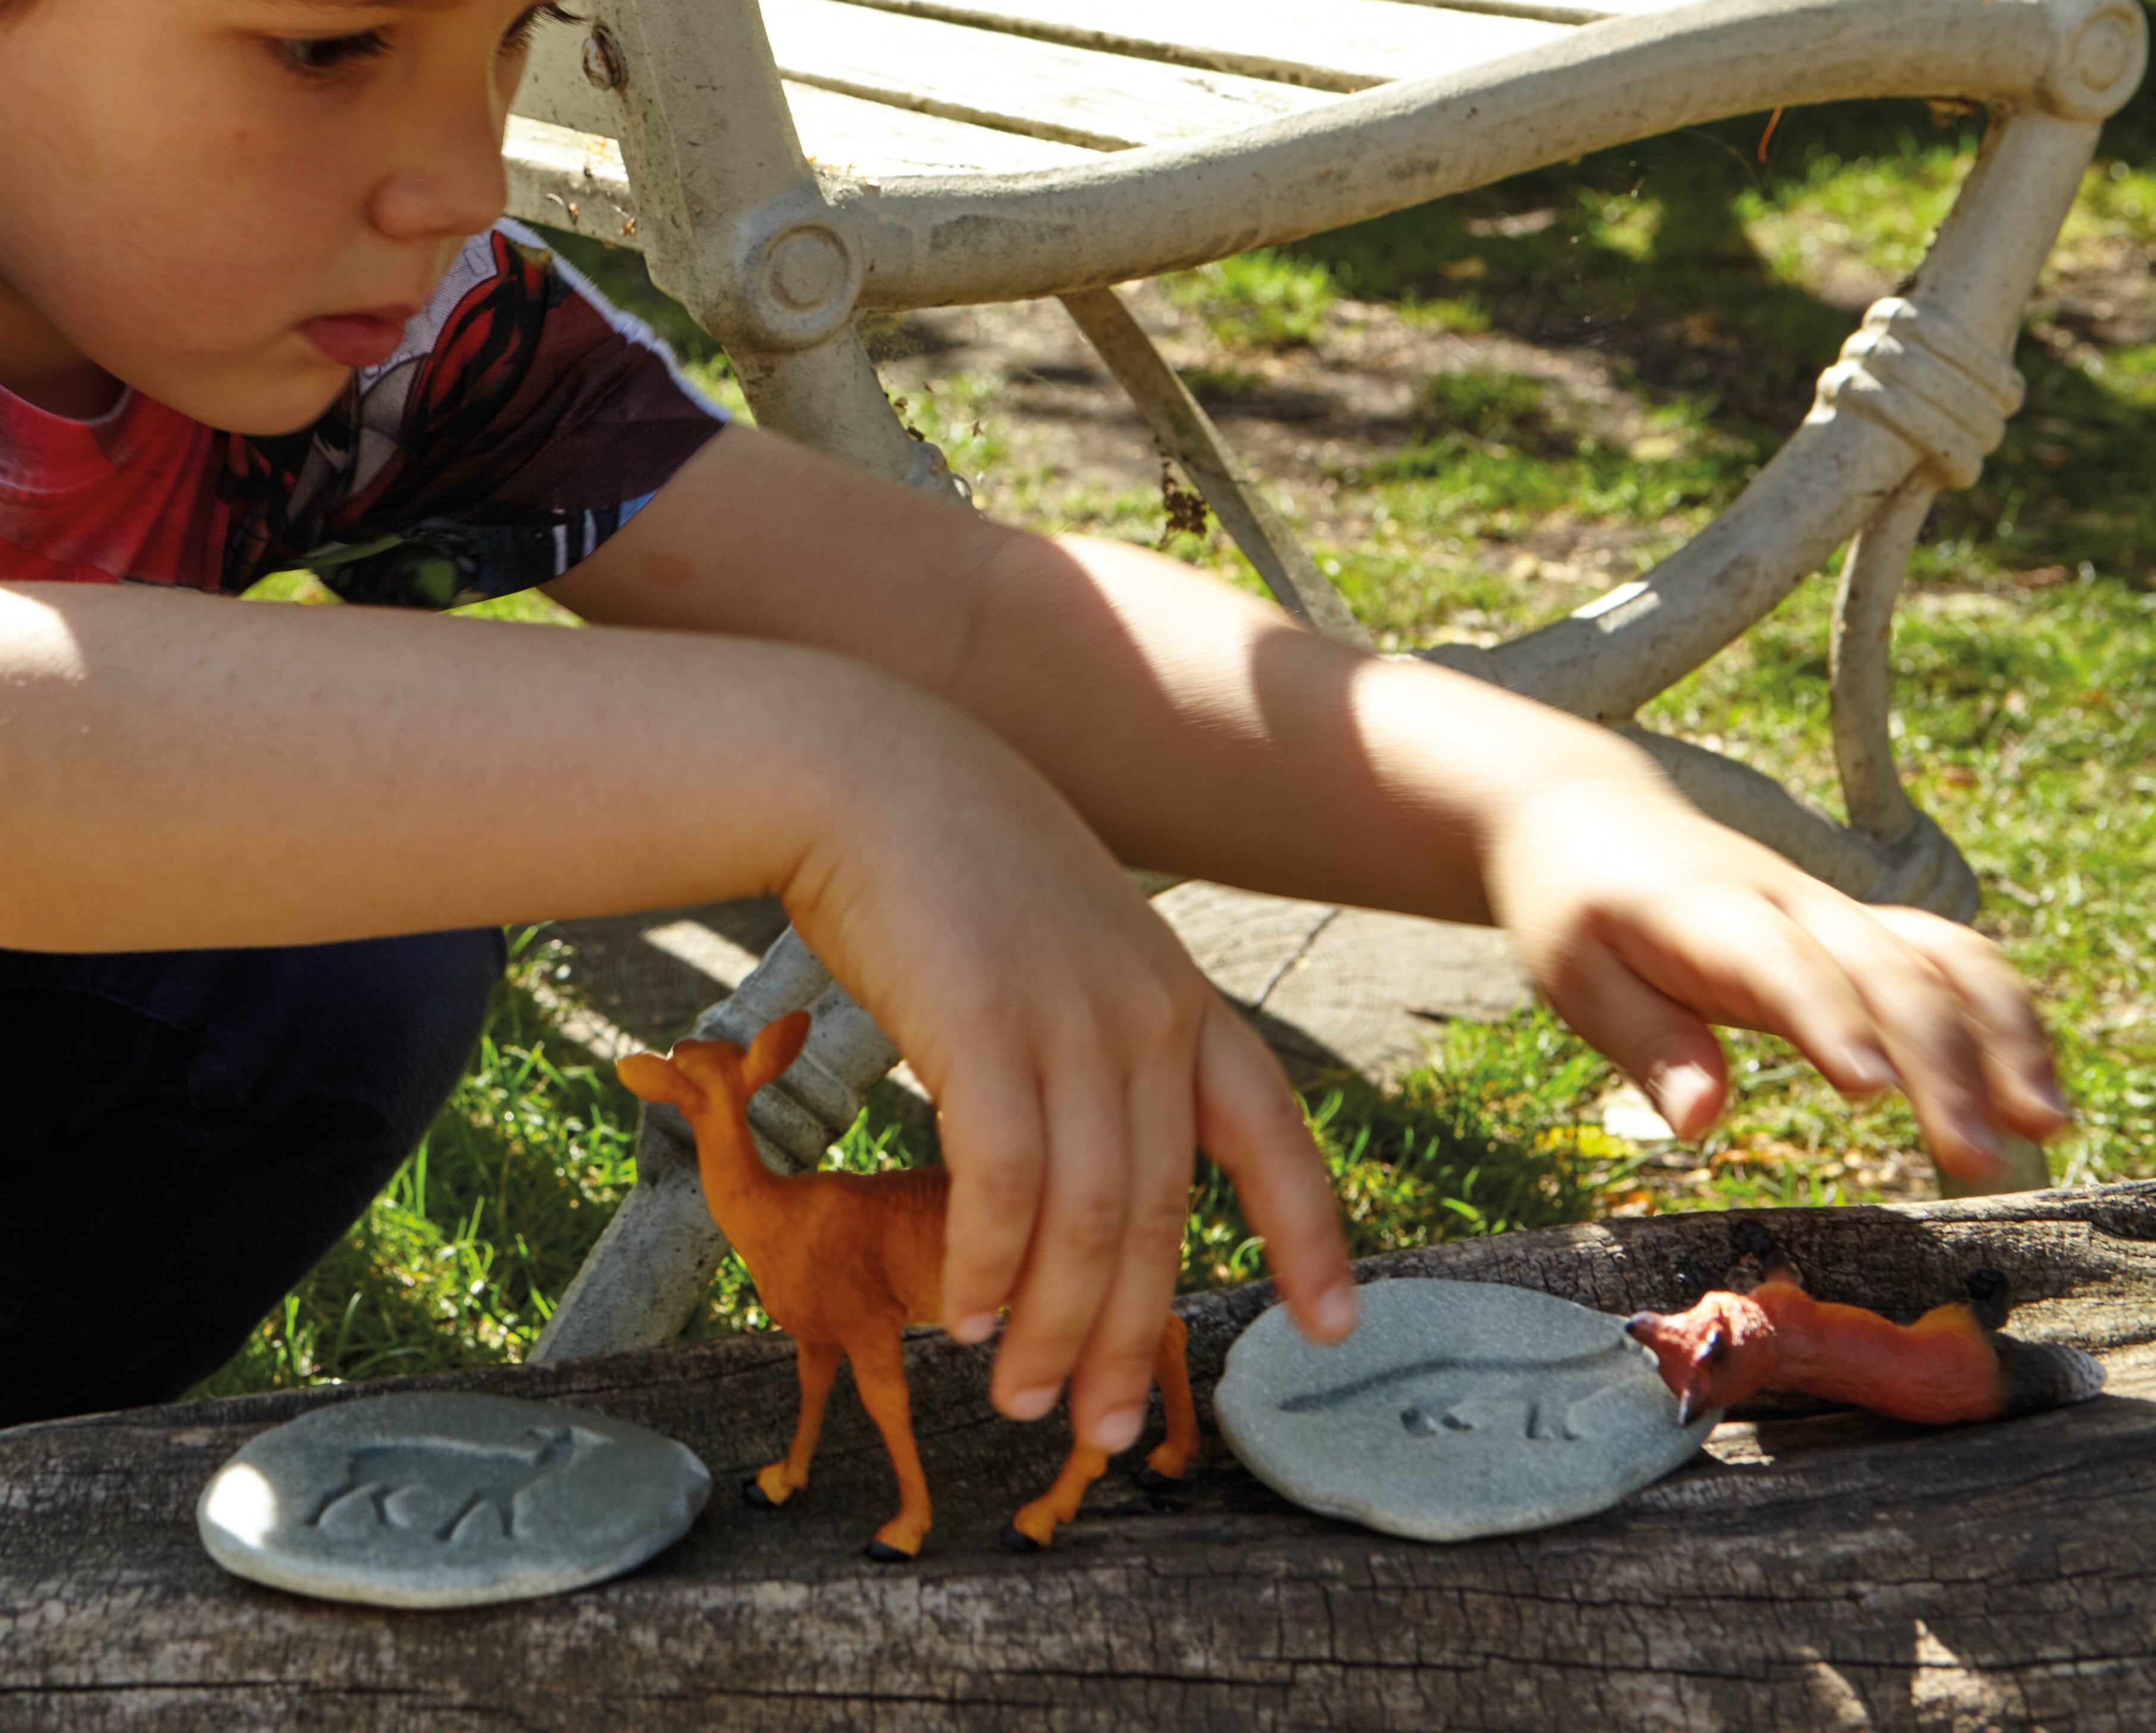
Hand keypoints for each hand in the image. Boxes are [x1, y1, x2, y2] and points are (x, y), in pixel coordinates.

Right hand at [779, 712, 1356, 1450]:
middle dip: (1134, 1332)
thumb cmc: (941, 855)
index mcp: (1174, 992)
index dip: (1310, 1232)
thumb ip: (1085, 1024)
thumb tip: (1069, 1129)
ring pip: (1088, 1214)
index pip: (1271, 1130)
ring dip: (1056, 1325)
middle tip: (1104, 1428)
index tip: (1332, 1320)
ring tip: (1024, 1397)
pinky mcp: (982, 1026)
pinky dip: (991, 1263)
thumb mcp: (1054, 932)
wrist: (861, 764)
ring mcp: (1068, 1017)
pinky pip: (1003, 1180)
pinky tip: (967, 1314)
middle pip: (1163, 1209)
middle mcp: (1143, 1012)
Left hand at [1483, 772, 2068, 1180]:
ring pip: (1944, 956)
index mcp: (1709, 916)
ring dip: (2004, 1033)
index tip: (1872, 1088)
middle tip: (1977, 1155)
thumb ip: (1645, 1042)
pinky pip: (1951, 957)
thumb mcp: (1577, 975)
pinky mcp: (1861, 926)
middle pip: (1886, 972)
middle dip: (1943, 1062)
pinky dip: (2002, 1012)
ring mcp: (1836, 911)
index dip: (1831, 1021)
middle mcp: (1791, 905)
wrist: (1588, 813)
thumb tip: (1700, 1121)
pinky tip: (2033, 1083)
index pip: (1784, 968)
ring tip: (2044, 1123)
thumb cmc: (1575, 905)